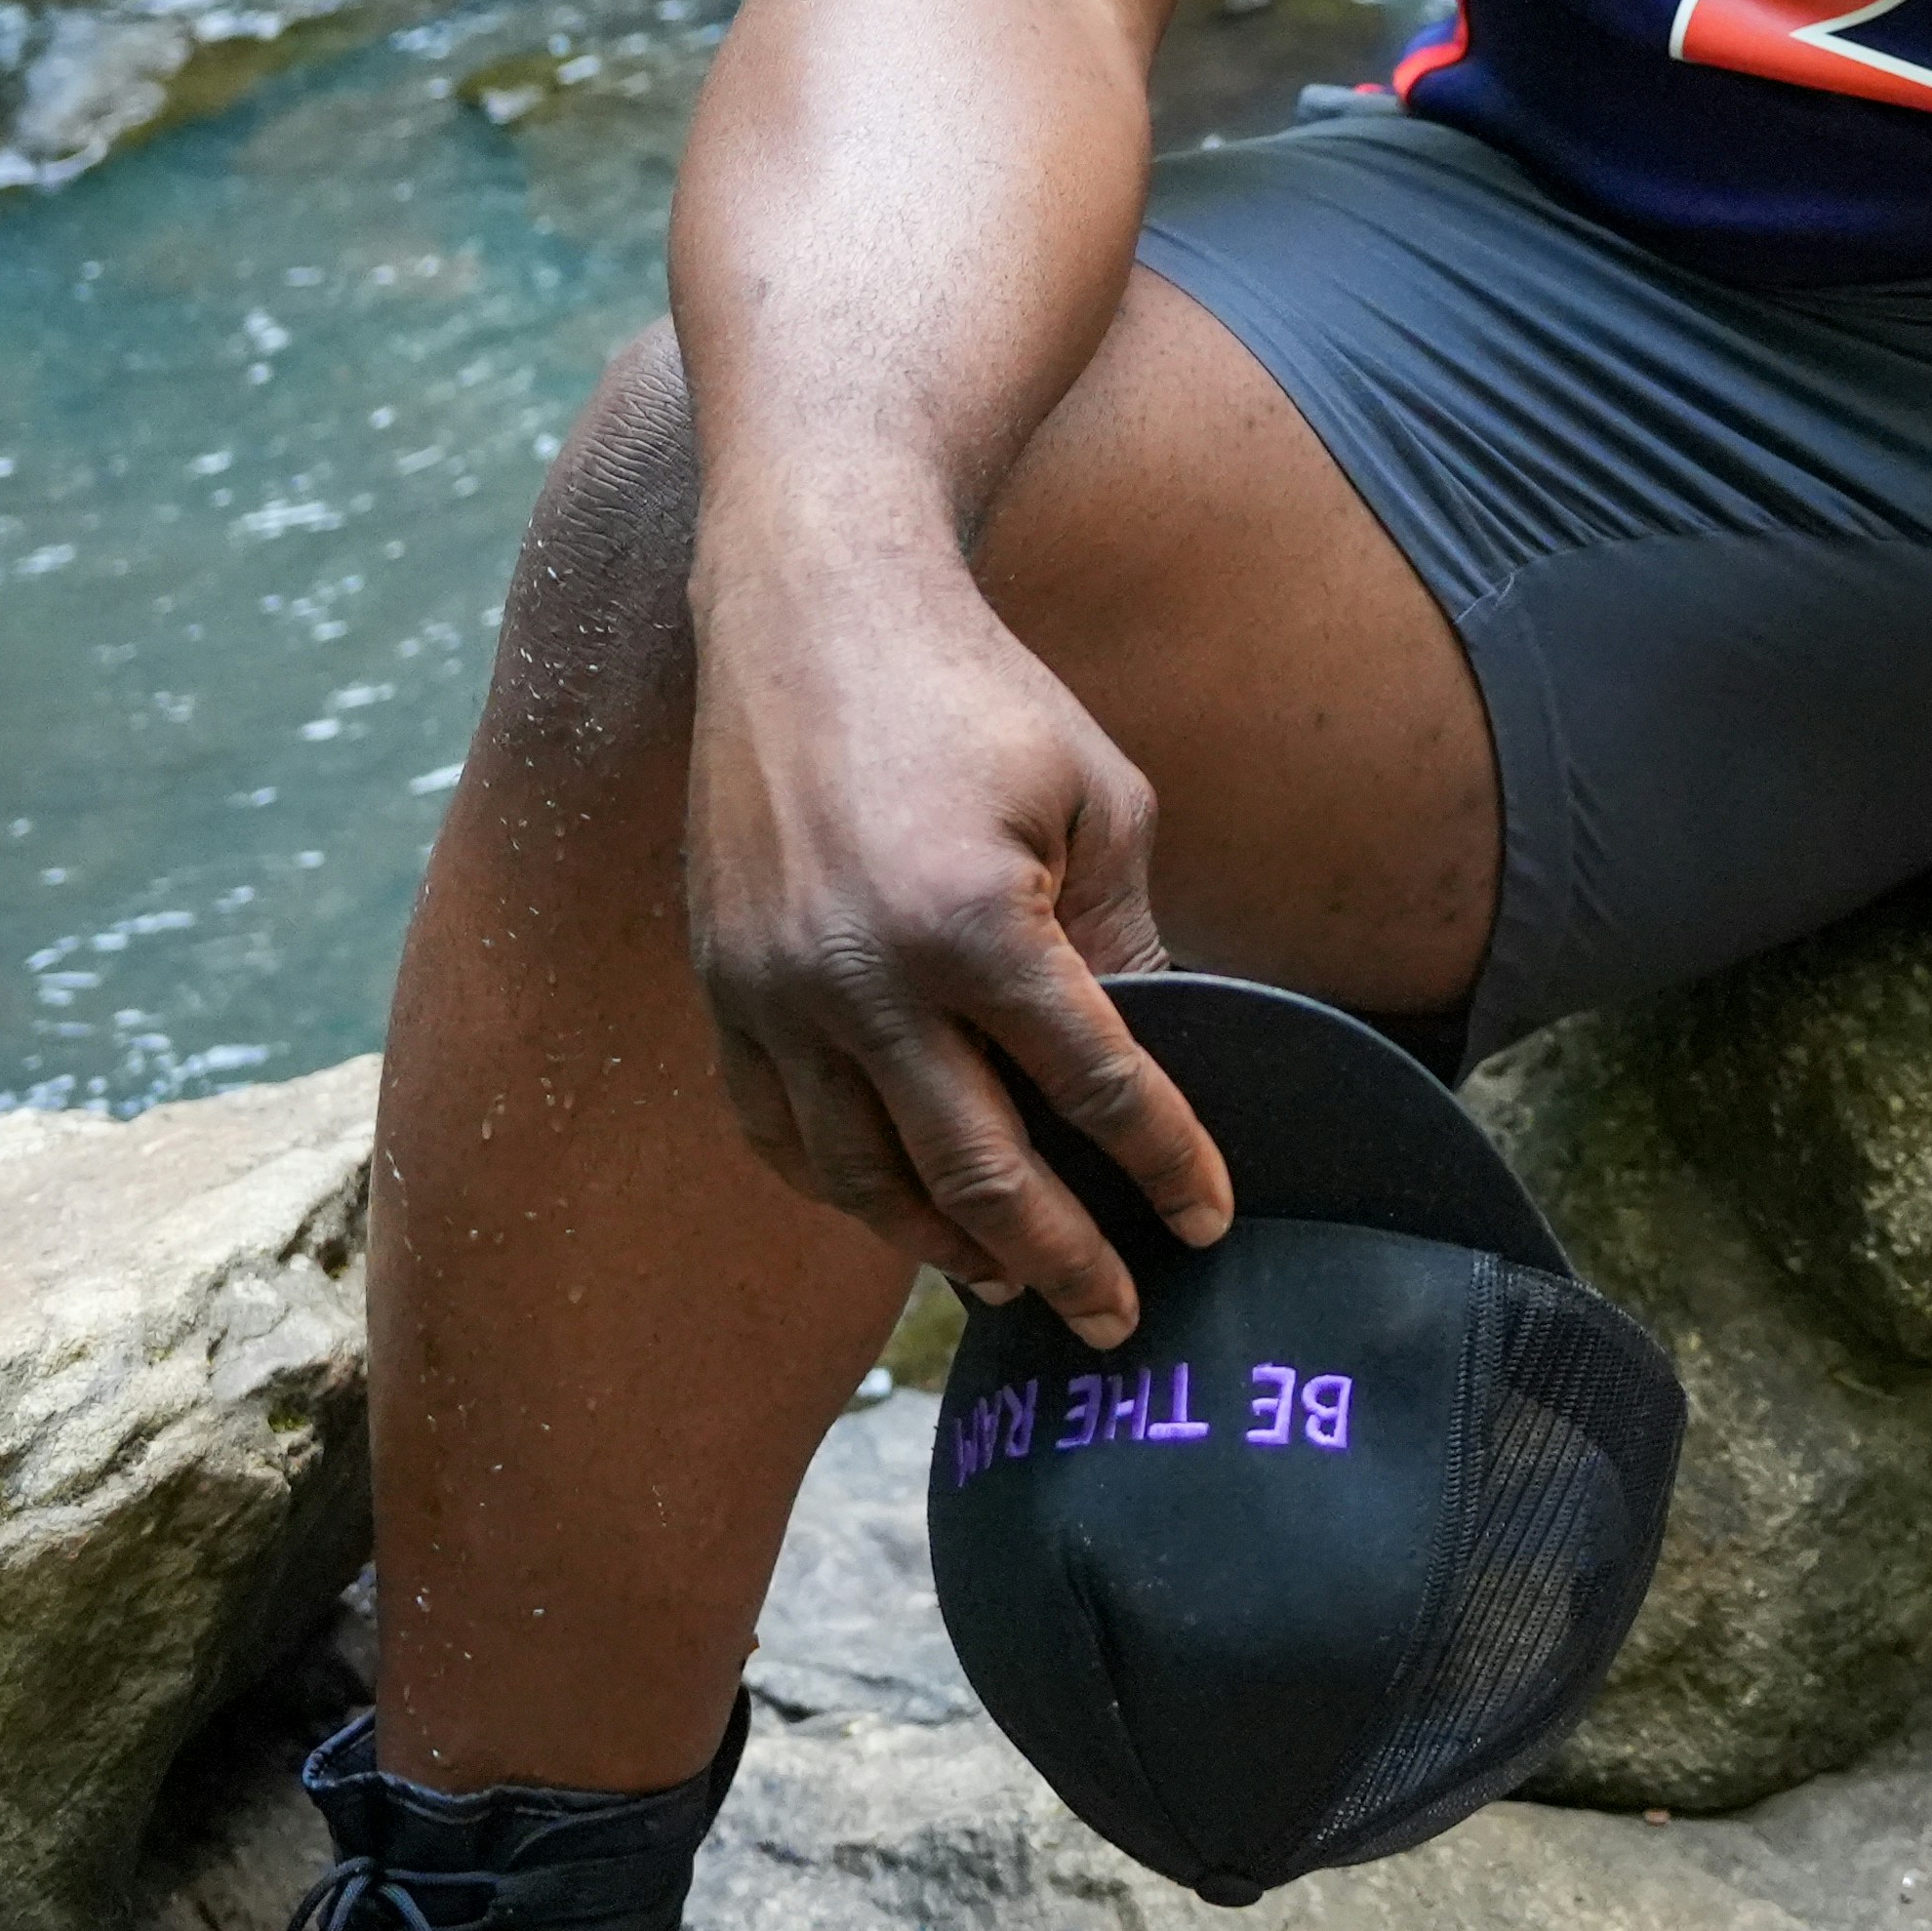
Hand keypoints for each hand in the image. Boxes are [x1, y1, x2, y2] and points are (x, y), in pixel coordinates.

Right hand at [685, 532, 1231, 1348]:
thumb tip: (1161, 1052)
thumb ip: (1126, 934)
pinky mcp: (721, 986)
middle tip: (1118, 1319)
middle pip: (978, 1169)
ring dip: (945, 1246)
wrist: (814, 612)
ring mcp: (775, 992)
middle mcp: (861, 978)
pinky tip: (898, 1210)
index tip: (1209, 1220)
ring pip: (865, 1177)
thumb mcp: (1095, 794)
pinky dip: (844, 1189)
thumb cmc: (977, 692)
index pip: (1095, 1083)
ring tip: (1012, 1280)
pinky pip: (779, 1133)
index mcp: (975, 922)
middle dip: (1063, 1256)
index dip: (1164, 1162)